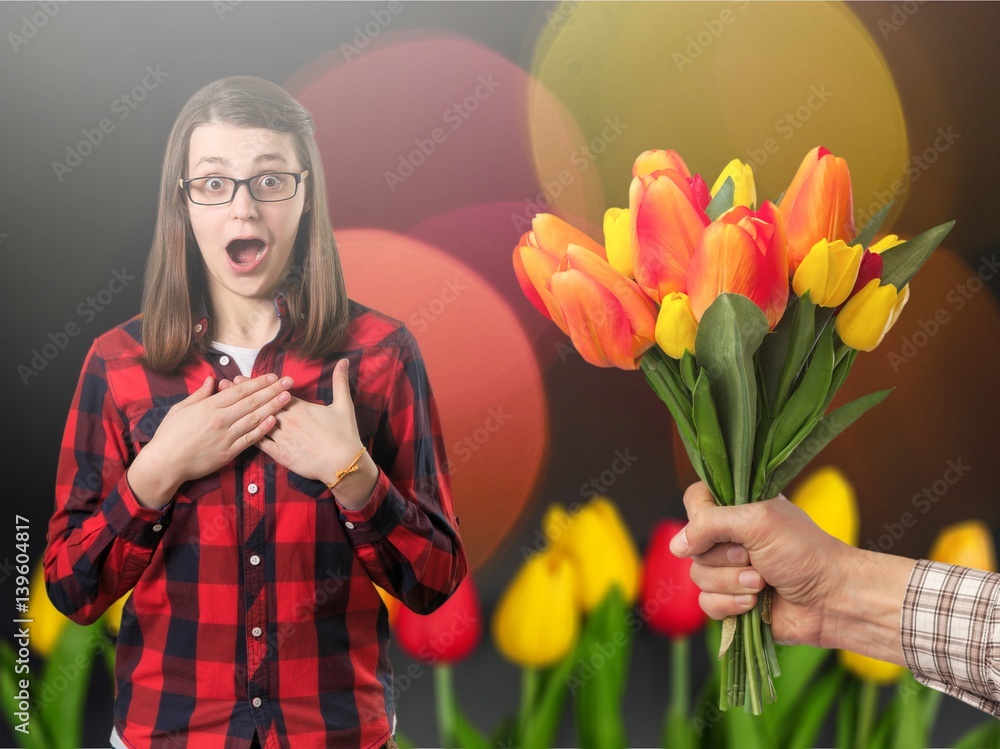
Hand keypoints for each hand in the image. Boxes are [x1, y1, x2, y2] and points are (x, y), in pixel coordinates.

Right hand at [128, 373, 292, 507]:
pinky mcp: (228, 452)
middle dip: (272, 390)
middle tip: (289, 381)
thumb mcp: (181, 409)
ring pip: (254, 418)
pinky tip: (274, 420)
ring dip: (273, 406)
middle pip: (251, 401)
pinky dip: (263, 429)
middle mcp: (220, 419)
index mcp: (209, 406)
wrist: (164, 463)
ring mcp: (225, 436)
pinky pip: (249, 439)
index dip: (258, 382)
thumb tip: (213, 379)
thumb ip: (199, 394)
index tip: (272, 376)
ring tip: (287, 397)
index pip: (239, 390)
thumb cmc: (169, 435)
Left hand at [220, 359, 377, 508]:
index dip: (257, 385)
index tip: (241, 378)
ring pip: (257, 422)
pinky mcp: (281, 454)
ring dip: (240, 413)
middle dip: (242, 395)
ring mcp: (283, 437)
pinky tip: (234, 432)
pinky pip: (261, 443)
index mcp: (301, 408)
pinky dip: (247, 436)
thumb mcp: (344, 406)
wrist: (343, 463)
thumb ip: (340, 382)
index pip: (275, 393)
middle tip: (224, 385)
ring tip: (222, 405)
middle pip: (261, 405)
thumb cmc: (345, 434)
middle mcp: (288, 420)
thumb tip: (344, 360)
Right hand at [670, 481, 848, 647]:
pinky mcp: (730, 601)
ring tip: (762, 583)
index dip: (701, 517)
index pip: (695, 500)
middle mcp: (729, 537)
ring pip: (698, 577)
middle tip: (755, 557)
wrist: (832, 599)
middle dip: (725, 558)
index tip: (721, 528)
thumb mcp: (757, 522)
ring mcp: (728, 570)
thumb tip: (675, 546)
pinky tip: (754, 605)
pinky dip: (730, 605)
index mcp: (737, 508)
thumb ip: (710, 524)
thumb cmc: (803, 552)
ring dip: (732, 583)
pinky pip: (706, 604)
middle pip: (693, 545)